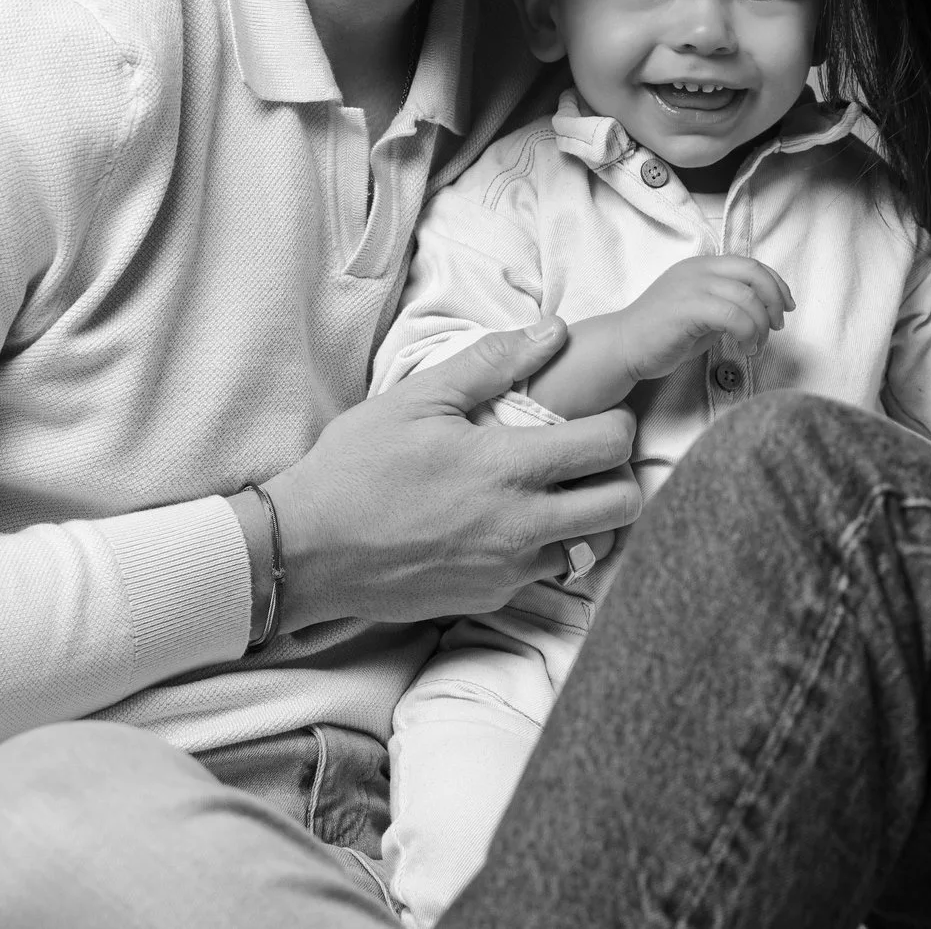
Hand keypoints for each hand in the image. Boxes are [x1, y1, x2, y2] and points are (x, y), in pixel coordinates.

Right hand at [261, 321, 640, 628]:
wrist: (306, 551)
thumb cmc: (356, 468)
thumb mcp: (418, 399)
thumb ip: (491, 363)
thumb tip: (553, 330)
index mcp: (507, 466)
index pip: (611, 445)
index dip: (618, 424)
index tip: (597, 417)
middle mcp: (520, 525)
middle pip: (624, 505)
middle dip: (621, 476)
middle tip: (589, 460)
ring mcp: (508, 570)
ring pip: (592, 546)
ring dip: (587, 519)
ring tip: (553, 492)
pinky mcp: (490, 600)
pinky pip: (545, 575)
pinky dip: (544, 549)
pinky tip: (510, 525)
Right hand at [613, 254, 793, 383]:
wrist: (624, 346)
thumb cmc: (663, 334)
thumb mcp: (703, 312)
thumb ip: (728, 304)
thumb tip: (762, 311)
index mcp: (702, 266)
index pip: (751, 265)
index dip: (776, 285)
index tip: (785, 308)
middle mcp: (698, 269)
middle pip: (753, 273)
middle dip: (774, 301)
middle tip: (776, 327)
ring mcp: (691, 286)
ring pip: (747, 297)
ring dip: (760, 325)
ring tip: (754, 346)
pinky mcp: (686, 308)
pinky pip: (733, 316)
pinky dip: (747, 333)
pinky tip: (743, 348)